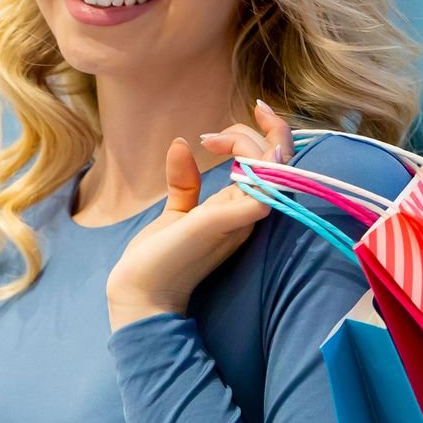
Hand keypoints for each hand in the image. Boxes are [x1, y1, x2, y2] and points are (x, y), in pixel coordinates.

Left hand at [106, 100, 292, 328]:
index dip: (259, 137)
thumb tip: (182, 143)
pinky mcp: (228, 224)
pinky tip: (230, 148)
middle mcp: (249, 213)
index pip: (273, 165)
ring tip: (213, 140)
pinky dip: (259, 167)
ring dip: (250, 143)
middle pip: (282, 161)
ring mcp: (242, 220)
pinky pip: (262, 193)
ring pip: (276, 169)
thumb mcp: (177, 213)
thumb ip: (185, 182)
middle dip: (262, 131)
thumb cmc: (160, 258)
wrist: (141, 291)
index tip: (210, 136)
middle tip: (212, 136)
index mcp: (240, 208)